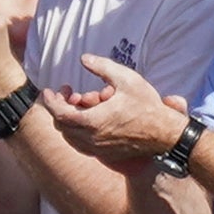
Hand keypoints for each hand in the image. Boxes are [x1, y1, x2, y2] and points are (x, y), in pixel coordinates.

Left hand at [50, 53, 185, 161]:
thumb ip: (102, 67)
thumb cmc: (147, 106)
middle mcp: (91, 139)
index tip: (48, 91)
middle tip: (68, 93)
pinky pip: (81, 145)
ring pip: (70, 137)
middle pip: (62, 126)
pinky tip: (86, 118)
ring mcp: (98, 149)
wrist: (165, 134)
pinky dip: (77, 132)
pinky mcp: (104, 154)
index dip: (50, 101)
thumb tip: (83, 58)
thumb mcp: (127, 79)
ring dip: (68, 120)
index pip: (60, 114)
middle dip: (60, 107)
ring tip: (79, 103)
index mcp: (92, 122)